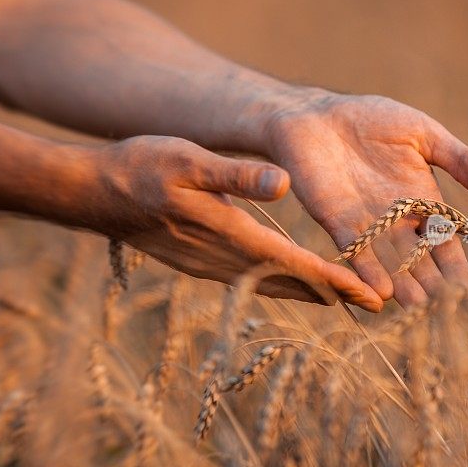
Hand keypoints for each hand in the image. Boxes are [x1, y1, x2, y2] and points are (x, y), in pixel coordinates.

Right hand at [83, 135, 383, 310]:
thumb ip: (235, 175)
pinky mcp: (198, 264)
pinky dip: (280, 284)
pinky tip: (288, 280)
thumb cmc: (140, 169)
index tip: (370, 296)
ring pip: (270, 286)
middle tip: (373, 305)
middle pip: (289, 285)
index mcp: (229, 235)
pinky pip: (250, 282)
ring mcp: (208, 266)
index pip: (295, 264)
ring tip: (341, 297)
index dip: (335, 281)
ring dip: (307, 293)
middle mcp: (223, 260)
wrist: (94, 195)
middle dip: (331, 295)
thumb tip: (282, 184)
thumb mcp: (188, 161)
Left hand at [264, 91, 467, 307]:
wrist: (317, 113)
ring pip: (388, 262)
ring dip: (402, 286)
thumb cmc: (371, 119)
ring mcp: (365, 222)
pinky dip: (367, 270)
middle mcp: (395, 220)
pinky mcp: (335, 219)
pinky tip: (381, 290)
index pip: (443, 242)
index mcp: (421, 201)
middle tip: (444, 315)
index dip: (455, 266)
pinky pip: (355, 249)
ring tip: (416, 311)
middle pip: (417, 260)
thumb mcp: (424, 135)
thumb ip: (462, 161)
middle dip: (430, 286)